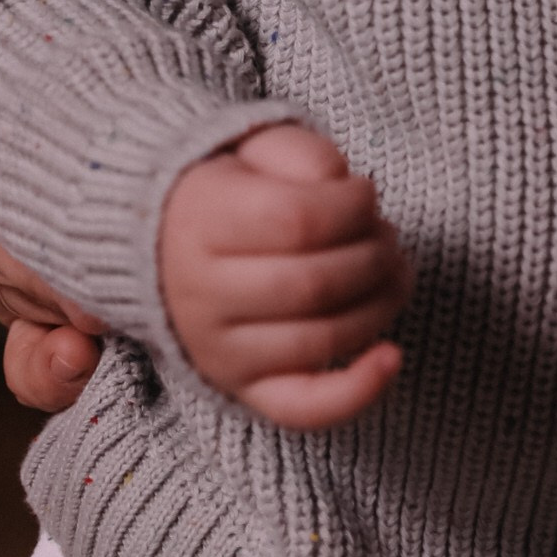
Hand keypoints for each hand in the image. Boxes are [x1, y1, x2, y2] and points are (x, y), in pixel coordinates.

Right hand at [159, 123, 410, 429]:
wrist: (162, 247)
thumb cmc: (230, 192)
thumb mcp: (256, 148)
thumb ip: (301, 154)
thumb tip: (342, 188)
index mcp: (202, 222)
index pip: (299, 220)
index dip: (353, 206)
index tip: (365, 192)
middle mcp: (201, 293)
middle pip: (314, 285)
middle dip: (374, 256)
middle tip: (387, 234)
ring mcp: (219, 350)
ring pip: (319, 341)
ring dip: (379, 305)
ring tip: (395, 272)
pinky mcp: (242, 388)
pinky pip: (302, 408)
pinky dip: (357, 391)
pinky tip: (392, 357)